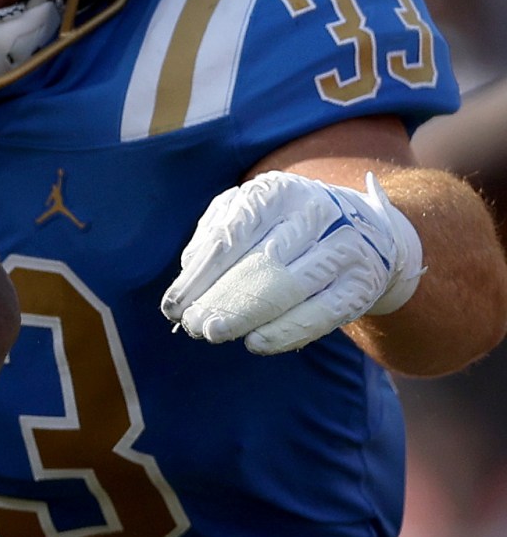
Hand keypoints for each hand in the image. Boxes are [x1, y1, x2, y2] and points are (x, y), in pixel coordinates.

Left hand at [162, 171, 422, 354]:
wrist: (363, 226)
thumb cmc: (283, 221)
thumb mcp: (247, 213)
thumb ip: (214, 237)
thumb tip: (190, 278)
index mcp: (278, 192)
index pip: (231, 238)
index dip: (200, 277)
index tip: (174, 306)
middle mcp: (317, 215)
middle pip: (261, 264)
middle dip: (221, 299)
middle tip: (193, 326)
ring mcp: (345, 249)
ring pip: (290, 288)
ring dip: (247, 316)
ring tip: (214, 333)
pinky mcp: (362, 283)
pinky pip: (323, 313)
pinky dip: (287, 332)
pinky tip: (256, 343)